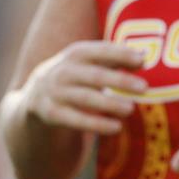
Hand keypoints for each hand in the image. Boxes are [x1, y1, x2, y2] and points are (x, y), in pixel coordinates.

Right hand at [23, 41, 146, 133]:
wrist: (34, 97)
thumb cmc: (76, 75)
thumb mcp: (90, 62)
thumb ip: (115, 59)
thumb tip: (143, 58)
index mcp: (76, 53)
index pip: (100, 50)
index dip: (121, 54)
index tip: (143, 60)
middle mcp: (62, 70)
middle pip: (95, 76)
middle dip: (120, 81)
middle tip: (144, 88)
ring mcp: (54, 92)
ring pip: (85, 98)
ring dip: (109, 104)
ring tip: (131, 109)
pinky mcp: (50, 113)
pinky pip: (75, 119)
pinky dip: (96, 124)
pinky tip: (116, 127)